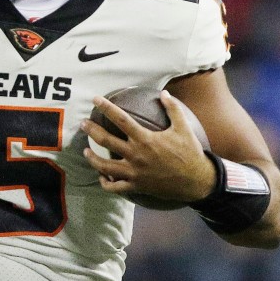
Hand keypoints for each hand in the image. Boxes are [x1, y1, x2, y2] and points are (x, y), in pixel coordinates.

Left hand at [81, 90, 215, 201]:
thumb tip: (164, 93)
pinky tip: (102, 177)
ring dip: (92, 158)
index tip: (95, 100)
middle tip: (83, 124)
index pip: (120, 119)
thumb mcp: (183, 128)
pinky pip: (115, 187)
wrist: (196, 181)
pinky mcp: (136, 186)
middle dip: (91, 130)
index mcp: (145, 139)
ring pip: (104, 166)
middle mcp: (136, 155)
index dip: (106, 108)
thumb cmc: (190, 153)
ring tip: (85, 152)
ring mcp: (134, 173)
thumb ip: (173, 109)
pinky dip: (105, 183)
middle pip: (105, 140)